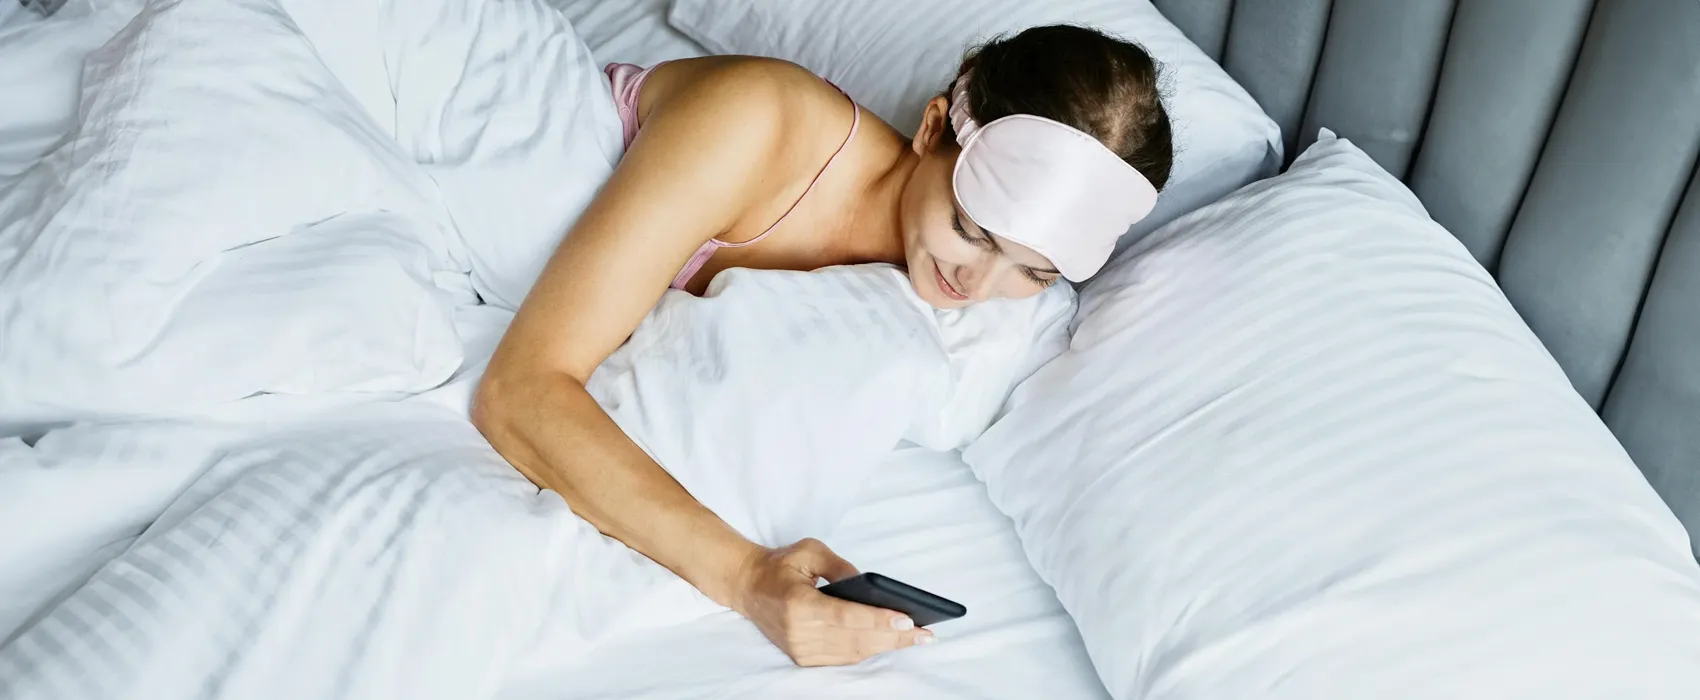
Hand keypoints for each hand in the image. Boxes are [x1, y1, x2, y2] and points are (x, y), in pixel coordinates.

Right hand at [729, 538, 934, 665]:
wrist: (748, 586)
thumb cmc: (780, 565)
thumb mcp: (810, 551)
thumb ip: (842, 568)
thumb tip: (873, 586)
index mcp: (798, 604)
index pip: (845, 616)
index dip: (878, 619)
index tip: (907, 620)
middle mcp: (798, 632)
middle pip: (855, 639)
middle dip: (893, 637)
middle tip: (926, 634)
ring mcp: (800, 649)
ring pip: (852, 652)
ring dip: (886, 646)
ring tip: (916, 639)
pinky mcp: (802, 658)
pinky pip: (842, 658)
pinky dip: (868, 650)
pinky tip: (889, 642)